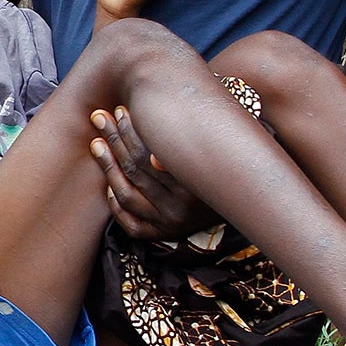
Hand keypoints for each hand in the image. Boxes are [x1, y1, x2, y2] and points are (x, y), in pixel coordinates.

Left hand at [88, 106, 220, 239]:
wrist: (249, 198)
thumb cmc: (228, 158)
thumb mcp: (218, 145)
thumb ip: (190, 139)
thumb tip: (154, 156)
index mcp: (194, 185)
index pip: (148, 155)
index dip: (130, 131)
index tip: (119, 111)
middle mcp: (180, 208)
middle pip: (135, 170)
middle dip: (114, 140)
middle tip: (100, 118)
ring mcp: (170, 223)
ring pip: (127, 195)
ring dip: (108, 166)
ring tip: (97, 143)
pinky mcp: (163, 234)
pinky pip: (132, 224)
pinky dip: (116, 204)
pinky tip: (108, 183)